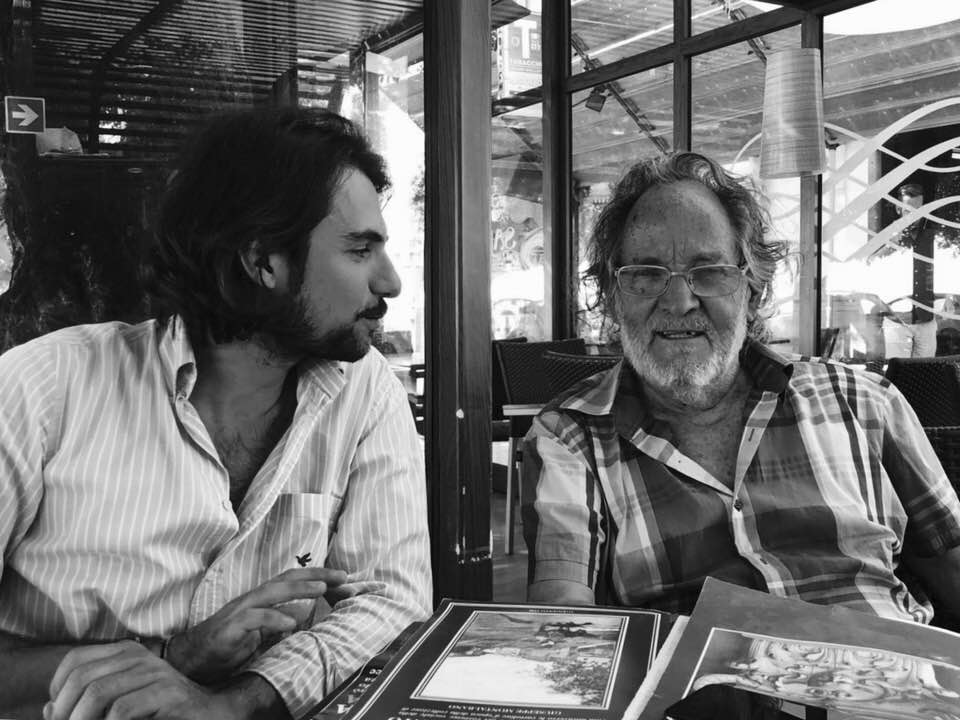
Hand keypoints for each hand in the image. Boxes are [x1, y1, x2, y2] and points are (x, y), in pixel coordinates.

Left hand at [45, 641, 234, 719]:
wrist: (210, 714)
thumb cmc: (161, 710)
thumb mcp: (121, 700)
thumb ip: (88, 701)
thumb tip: (48, 708)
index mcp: (127, 652)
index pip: (76, 661)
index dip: (57, 689)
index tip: (58, 714)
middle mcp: (140, 656)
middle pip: (82, 678)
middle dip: (63, 711)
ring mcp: (156, 673)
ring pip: (98, 694)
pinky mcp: (168, 695)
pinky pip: (122, 710)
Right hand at [166, 566, 347, 683]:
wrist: (191, 659)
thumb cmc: (227, 646)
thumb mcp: (260, 635)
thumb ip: (279, 625)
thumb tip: (304, 618)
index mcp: (260, 600)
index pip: (291, 580)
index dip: (315, 576)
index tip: (340, 577)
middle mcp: (252, 600)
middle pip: (285, 580)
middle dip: (315, 576)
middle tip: (340, 576)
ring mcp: (240, 611)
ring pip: (272, 593)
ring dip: (298, 589)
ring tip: (321, 589)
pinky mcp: (230, 628)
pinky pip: (255, 619)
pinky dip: (274, 619)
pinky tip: (291, 623)